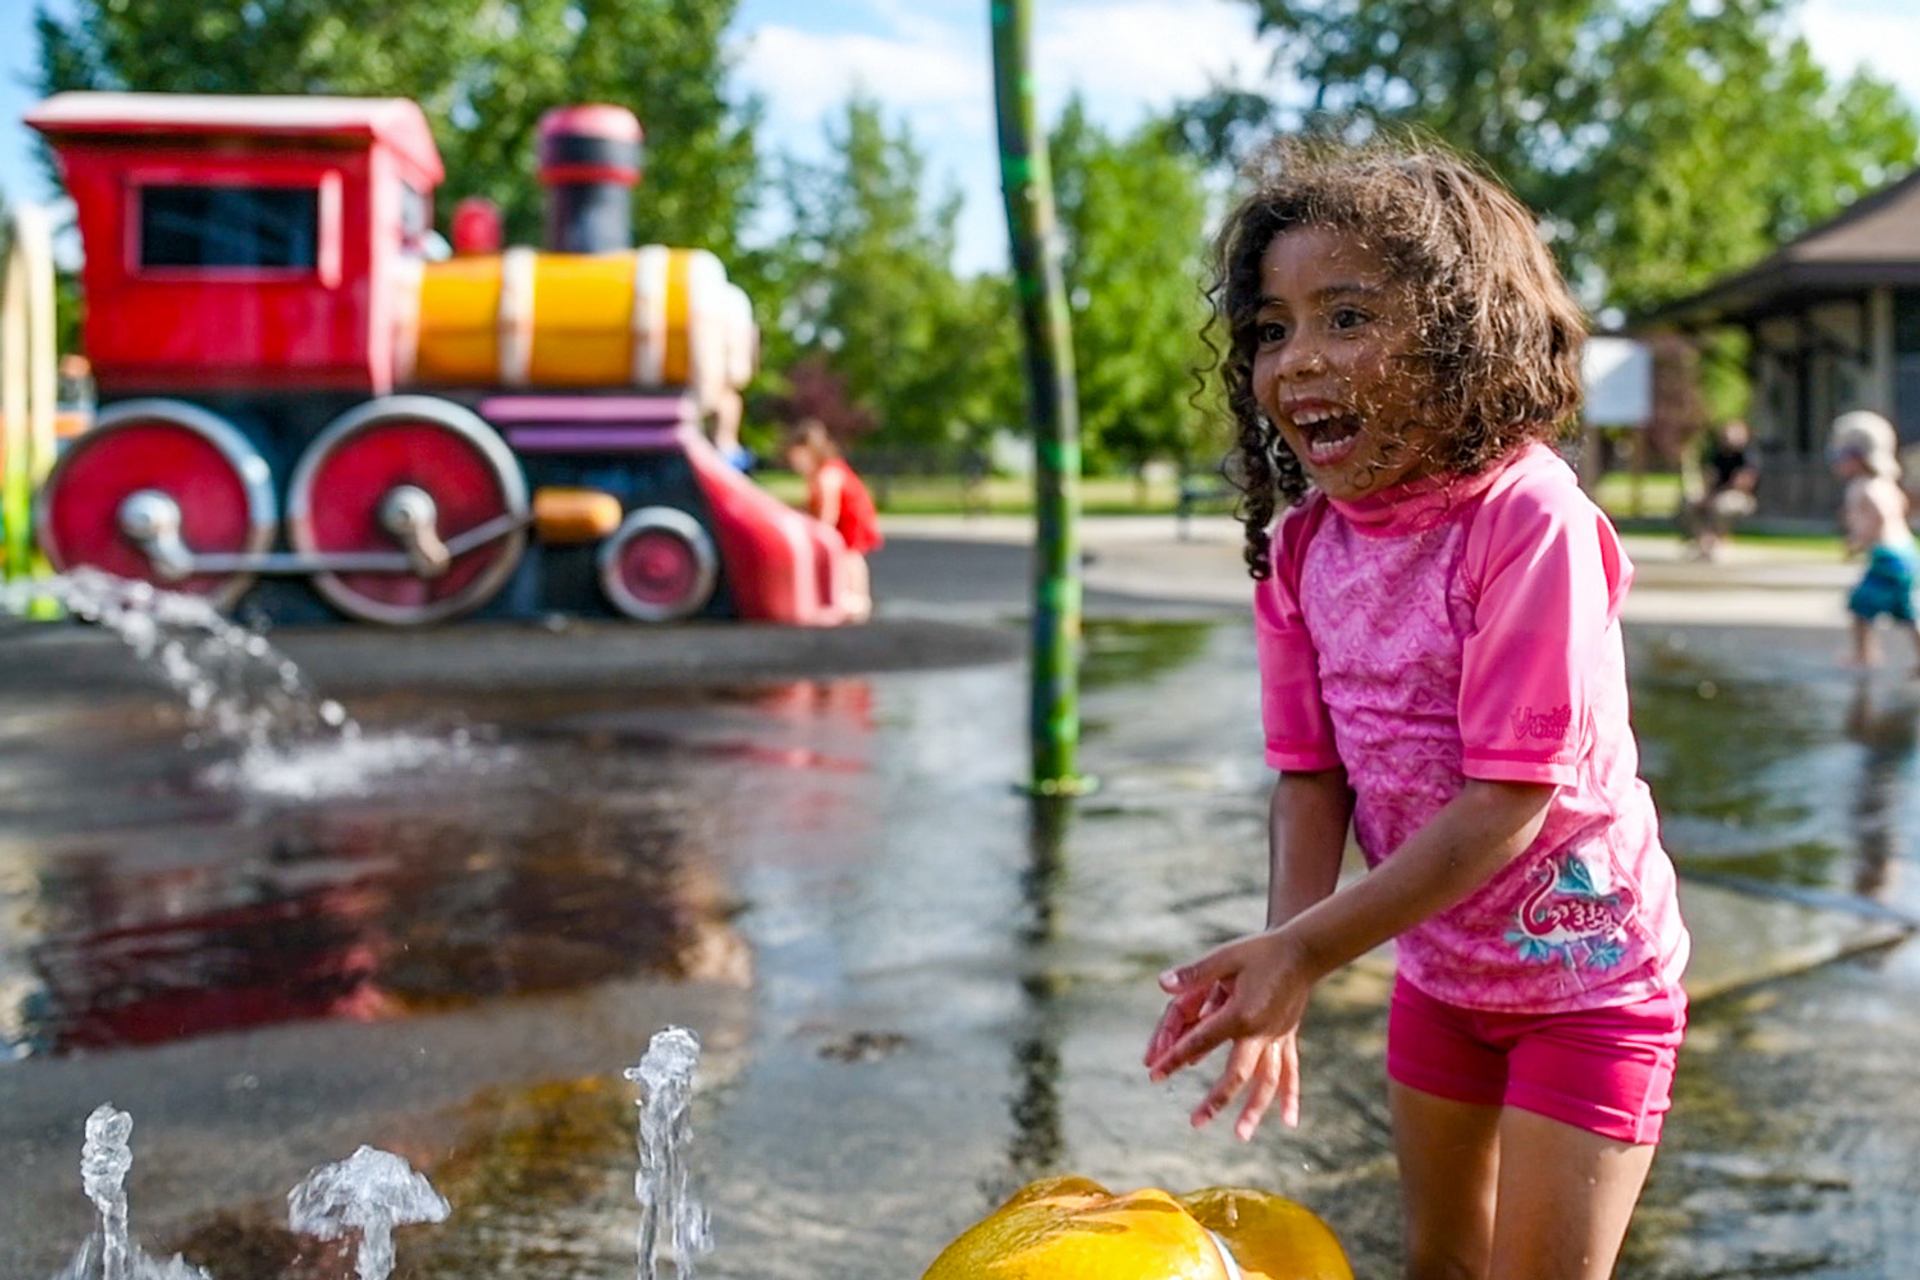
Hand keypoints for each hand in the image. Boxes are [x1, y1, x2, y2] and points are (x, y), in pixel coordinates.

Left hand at [1143, 930, 1316, 1136]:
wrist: (1305, 950)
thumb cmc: (1261, 950)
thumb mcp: (1225, 956)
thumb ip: (1195, 973)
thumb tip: (1162, 984)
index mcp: (1241, 1013)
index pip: (1201, 1041)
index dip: (1175, 1057)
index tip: (1155, 1075)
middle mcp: (1261, 1032)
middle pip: (1236, 1074)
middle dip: (1215, 1099)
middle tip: (1195, 1122)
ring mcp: (1277, 1037)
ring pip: (1266, 1081)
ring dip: (1254, 1110)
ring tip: (1241, 1135)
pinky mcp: (1288, 1037)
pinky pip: (1290, 1071)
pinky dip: (1289, 1096)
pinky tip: (1291, 1121)